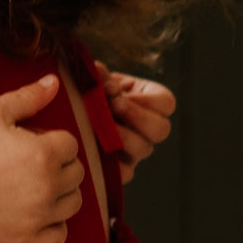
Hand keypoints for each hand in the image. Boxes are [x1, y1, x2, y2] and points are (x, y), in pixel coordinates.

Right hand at [0, 75, 83, 242]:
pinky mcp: (25, 237)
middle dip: (59, 163)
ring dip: (62, 191)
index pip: (71, 144)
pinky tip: (37, 211)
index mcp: (45, 154)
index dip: (51, 138)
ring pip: (74, 203)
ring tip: (35, 184)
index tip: (28, 140)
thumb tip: (55, 82)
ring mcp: (38, 215)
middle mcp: (48, 186)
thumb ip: (29, 97)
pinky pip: (59, 235)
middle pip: (77, 173)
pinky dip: (55, 224)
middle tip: (28, 160)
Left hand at [96, 64, 175, 184]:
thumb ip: (100, 76)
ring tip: (99, 125)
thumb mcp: (99, 82)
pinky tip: (94, 152)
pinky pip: (125, 172)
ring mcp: (138, 150)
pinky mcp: (123, 168)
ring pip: (143, 148)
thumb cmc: (93, 96)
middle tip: (114, 106)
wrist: (76, 119)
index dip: (148, 100)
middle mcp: (149, 129)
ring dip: (122, 135)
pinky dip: (110, 164)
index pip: (166, 103)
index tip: (123, 94)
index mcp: (151, 103)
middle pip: (161, 129)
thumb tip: (96, 70)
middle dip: (137, 116)